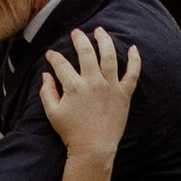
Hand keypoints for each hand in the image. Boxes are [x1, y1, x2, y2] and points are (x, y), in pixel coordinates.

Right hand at [40, 25, 140, 164]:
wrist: (94, 149)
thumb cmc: (71, 133)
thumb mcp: (52, 113)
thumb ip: (46, 92)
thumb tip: (45, 75)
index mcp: (74, 86)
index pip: (61, 64)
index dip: (54, 57)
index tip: (51, 55)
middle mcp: (93, 82)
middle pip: (86, 52)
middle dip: (79, 39)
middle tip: (76, 33)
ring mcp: (110, 87)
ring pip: (109, 56)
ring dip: (104, 40)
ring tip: (100, 30)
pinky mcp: (124, 94)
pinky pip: (132, 73)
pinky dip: (135, 60)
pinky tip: (133, 48)